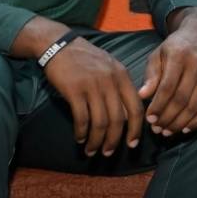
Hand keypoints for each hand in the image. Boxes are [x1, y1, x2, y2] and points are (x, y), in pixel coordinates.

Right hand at [43, 37, 144, 156]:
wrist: (60, 45)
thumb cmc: (87, 59)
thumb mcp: (110, 67)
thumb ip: (121, 87)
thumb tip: (128, 114)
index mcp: (122, 76)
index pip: (135, 107)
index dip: (136, 129)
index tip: (132, 144)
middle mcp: (110, 81)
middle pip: (117, 120)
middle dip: (114, 140)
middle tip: (108, 153)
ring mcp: (92, 86)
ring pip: (99, 122)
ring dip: (96, 140)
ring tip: (92, 150)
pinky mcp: (74, 90)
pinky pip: (81, 118)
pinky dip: (81, 132)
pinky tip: (80, 138)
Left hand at [139, 9, 196, 136]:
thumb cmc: (175, 46)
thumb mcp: (158, 54)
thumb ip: (151, 75)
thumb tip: (143, 96)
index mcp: (178, 56)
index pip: (168, 86)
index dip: (158, 105)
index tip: (149, 119)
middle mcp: (196, 65)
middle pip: (182, 99)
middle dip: (168, 118)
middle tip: (156, 129)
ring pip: (195, 106)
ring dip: (180, 123)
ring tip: (167, 131)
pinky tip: (186, 129)